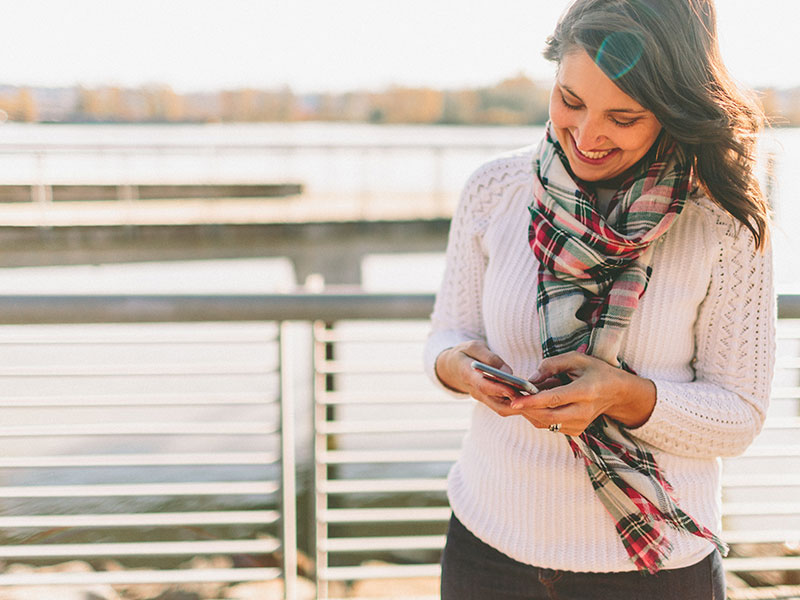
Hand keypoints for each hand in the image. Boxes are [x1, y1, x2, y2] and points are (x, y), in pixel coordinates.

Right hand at [435, 340, 527, 416]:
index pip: (483, 385)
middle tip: (535, 398)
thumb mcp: (473, 347)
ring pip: (503, 409)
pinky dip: (519, 406)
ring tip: (538, 399)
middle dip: (516, 404)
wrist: (452, 367)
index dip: (498, 389)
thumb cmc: (465, 354)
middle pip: (497, 404)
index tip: (513, 389)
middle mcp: (475, 391)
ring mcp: (482, 398)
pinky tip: (533, 399)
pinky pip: (505, 407)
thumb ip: (489, 357)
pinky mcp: (489, 401)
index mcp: (467, 375)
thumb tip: (509, 371)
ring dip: (521, 407)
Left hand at [508, 351, 655, 434]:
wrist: (617, 393)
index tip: (514, 401)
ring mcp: (580, 424)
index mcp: (586, 392)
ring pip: (545, 423)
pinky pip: (549, 426)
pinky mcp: (575, 431)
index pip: (555, 399)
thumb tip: (530, 379)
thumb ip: (551, 365)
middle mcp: (583, 412)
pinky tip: (535, 404)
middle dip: (525, 408)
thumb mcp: (576, 359)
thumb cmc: (595, 371)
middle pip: (547, 416)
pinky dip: (537, 416)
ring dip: (529, 411)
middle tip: (510, 397)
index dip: (533, 401)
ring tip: (521, 396)